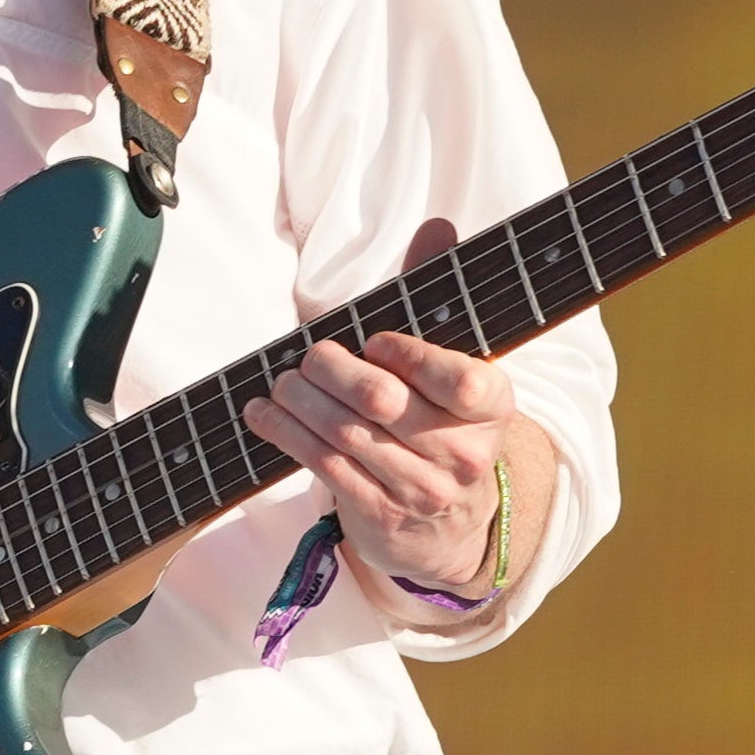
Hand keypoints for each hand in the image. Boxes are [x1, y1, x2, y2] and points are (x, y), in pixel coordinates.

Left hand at [241, 329, 530, 599]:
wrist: (447, 526)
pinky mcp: (379, 512)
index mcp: (491, 409)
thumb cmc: (439, 424)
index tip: (374, 343)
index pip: (458, 380)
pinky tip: (263, 413)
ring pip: (343, 430)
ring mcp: (422, 488)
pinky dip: (284, 431)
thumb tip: (434, 228)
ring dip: (298, 398)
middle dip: (331, 369)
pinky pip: (322, 462)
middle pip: (380, 398)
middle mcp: (463, 452)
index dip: (408, 354)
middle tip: (312, 358)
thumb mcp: (454, 374)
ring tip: (283, 382)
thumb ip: (438, 304)